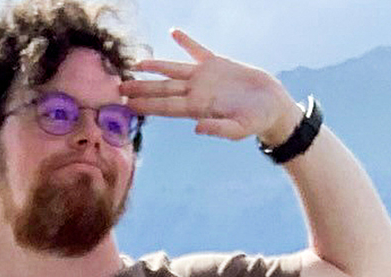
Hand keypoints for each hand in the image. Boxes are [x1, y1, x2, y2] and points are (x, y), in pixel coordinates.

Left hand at [122, 30, 299, 145]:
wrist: (272, 106)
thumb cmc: (257, 121)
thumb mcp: (240, 129)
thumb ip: (218, 129)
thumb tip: (197, 128)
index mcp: (198, 108)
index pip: (166, 106)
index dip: (147, 105)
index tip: (127, 105)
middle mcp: (196, 92)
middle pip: (163, 89)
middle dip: (141, 88)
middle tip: (118, 87)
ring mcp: (205, 77)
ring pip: (174, 70)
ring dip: (155, 66)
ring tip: (137, 63)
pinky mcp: (217, 64)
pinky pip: (198, 50)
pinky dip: (186, 42)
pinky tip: (173, 33)